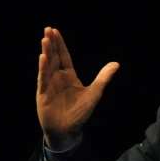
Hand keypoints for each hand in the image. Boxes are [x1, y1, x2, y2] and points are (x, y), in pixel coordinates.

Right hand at [37, 27, 119, 149]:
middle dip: (51, 43)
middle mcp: (57, 78)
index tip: (56, 31)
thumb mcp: (94, 93)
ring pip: (47, 65)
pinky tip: (43, 57)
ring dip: (46, 52)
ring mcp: (49, 85)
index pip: (64, 57)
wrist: (68, 131)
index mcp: (69, 76)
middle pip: (54, 57)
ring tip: (45, 39)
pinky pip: (43, 78)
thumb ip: (103, 78)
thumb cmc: (80, 113)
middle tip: (48, 29)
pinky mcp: (43, 93)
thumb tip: (116, 64)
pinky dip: (43, 68)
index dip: (60, 45)